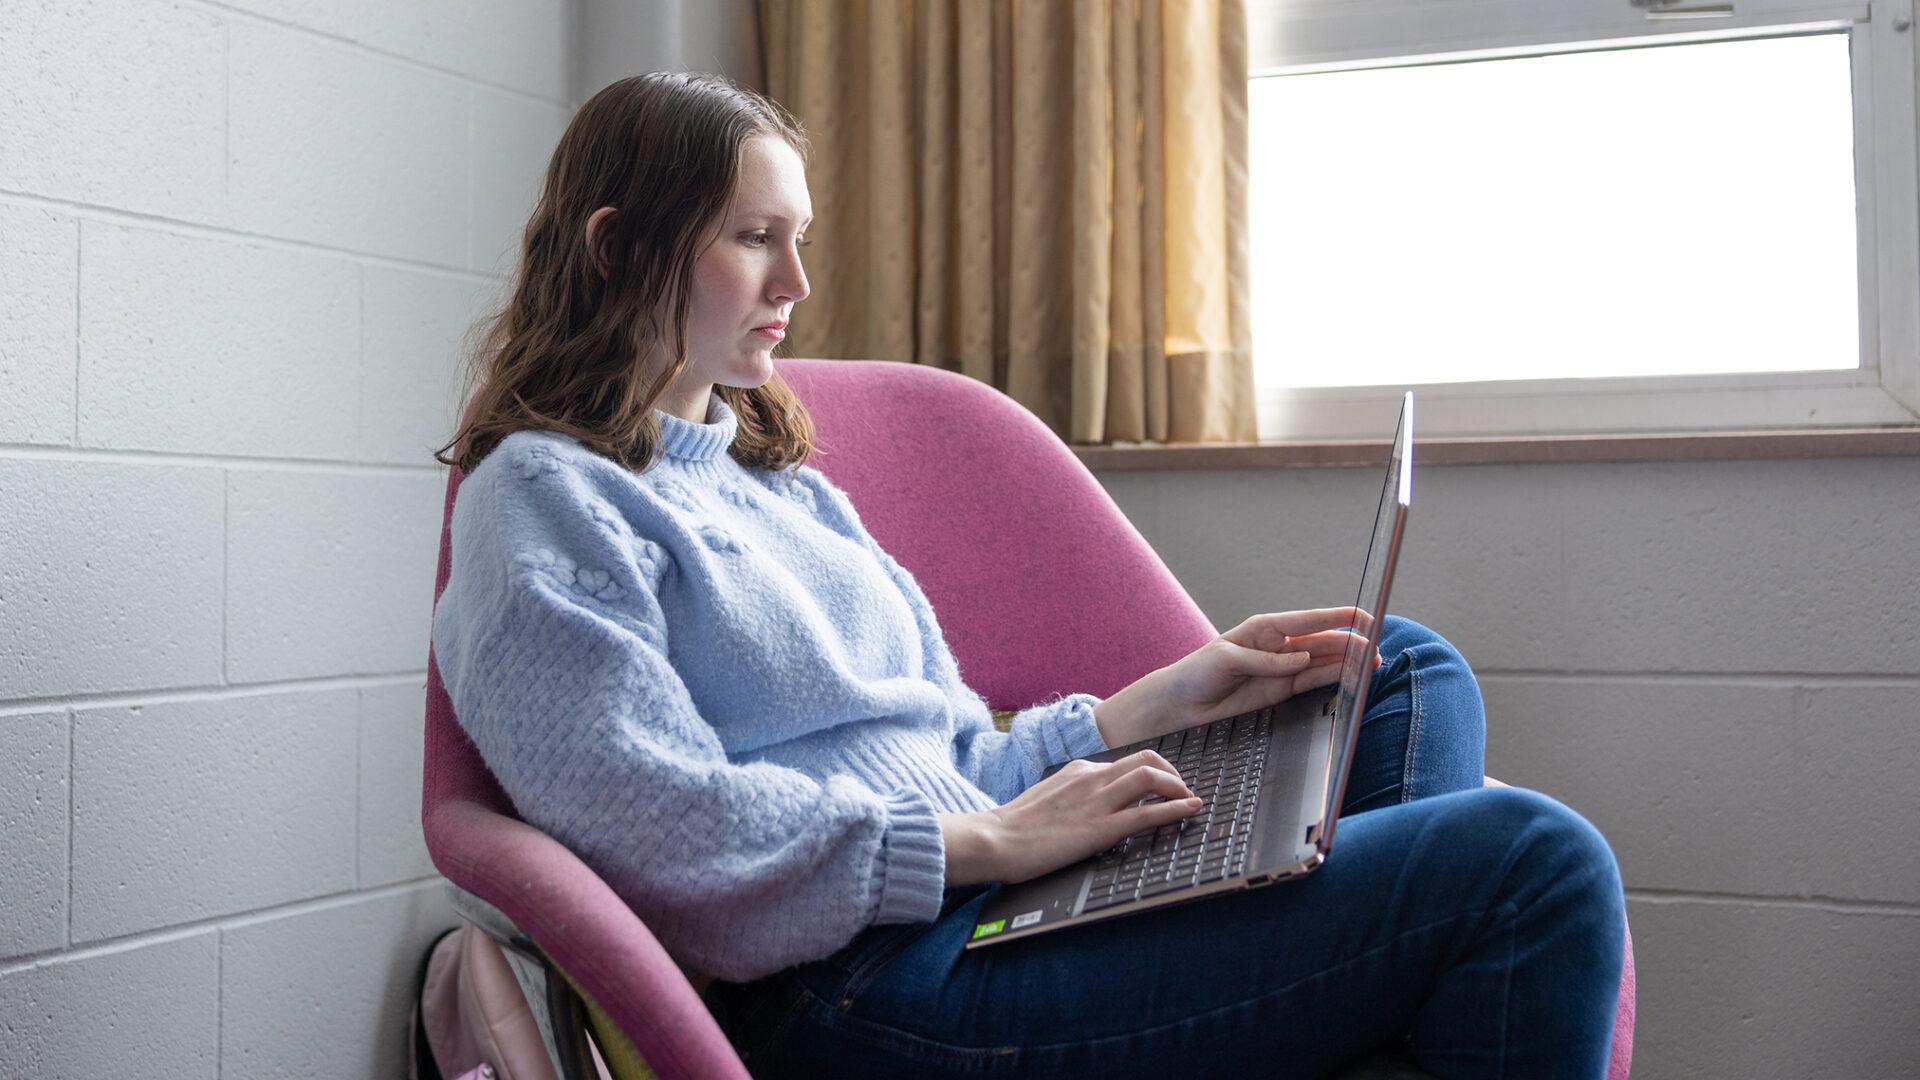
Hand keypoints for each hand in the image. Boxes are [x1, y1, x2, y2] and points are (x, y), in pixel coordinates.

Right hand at [981, 750, 1203, 883]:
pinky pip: (1147, 813)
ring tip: (1190, 798)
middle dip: (1172, 771)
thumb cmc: (1013, 826)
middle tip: (1183, 788)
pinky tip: (1191, 810)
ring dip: (1178, 786)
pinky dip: (1176, 809)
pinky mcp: (1101, 828)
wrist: (995, 839)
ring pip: (1151, 777)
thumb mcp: (1046, 797)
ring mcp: (1097, 801)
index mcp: (1078, 770)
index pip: (1124, 761)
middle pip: (1146, 759)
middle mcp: (1091, 777)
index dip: (1151, 770)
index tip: (1163, 782)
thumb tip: (1086, 804)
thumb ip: (1071, 794)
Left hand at [1104, 607, 1383, 746]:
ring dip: (1348, 663)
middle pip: (1326, 640)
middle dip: (1353, 645)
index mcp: (1267, 627)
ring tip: (1371, 668)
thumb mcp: (1227, 660)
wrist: (1180, 703)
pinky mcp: (1281, 688)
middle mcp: (1280, 644)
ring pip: (1325, 661)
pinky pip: (1314, 681)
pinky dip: (1334, 680)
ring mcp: (1283, 666)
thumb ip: (1266, 660)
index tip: (1367, 618)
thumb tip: (1301, 658)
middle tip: (1376, 655)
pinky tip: (1351, 680)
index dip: (1342, 617)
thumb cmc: (1196, 672)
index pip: (1313, 618)